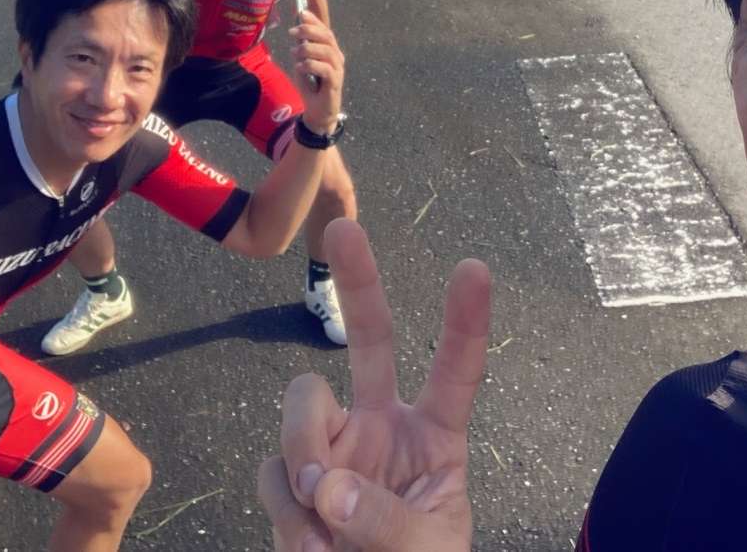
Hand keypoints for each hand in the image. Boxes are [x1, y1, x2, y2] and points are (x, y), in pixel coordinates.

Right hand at [257, 220, 489, 551]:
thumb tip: (326, 485)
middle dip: (357, 281)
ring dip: (305, 451)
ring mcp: (332, 449)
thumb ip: (387, 522)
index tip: (475, 267)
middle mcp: (381, 428)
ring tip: (323, 527)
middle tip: (343, 226)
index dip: (466, 322)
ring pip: (303, 404)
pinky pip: (271, 468)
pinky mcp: (290, 483)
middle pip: (370, 340)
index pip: (457, 371)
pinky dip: (284, 508)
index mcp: (436, 438)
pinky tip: (307, 546)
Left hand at [290, 10, 342, 125]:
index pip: (325, 31)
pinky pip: (325, 69)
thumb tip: (296, 32)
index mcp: (330, 51)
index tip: (301, 13)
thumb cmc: (311, 87)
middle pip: (327, 37)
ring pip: (326, 51)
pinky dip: (311, 65)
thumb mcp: (302, 64)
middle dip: (309, 30)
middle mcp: (337, 58)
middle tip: (292, 31)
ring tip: (294, 53)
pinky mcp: (335, 82)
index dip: (315, 21)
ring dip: (308, 49)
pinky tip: (300, 67)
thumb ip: (302, 49)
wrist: (317, 111)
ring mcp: (338, 70)